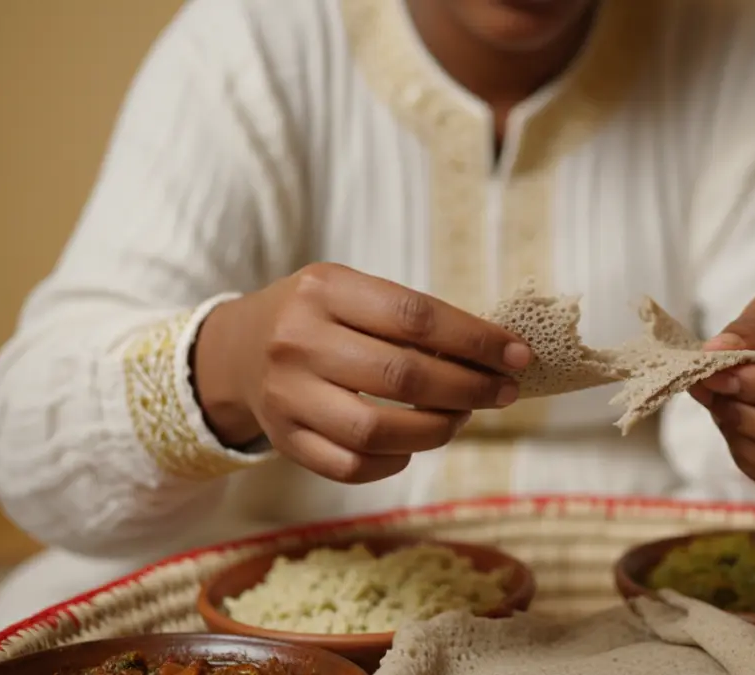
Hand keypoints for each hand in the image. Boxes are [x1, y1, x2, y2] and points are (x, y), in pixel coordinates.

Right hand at [194, 263, 531, 483]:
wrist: (236, 350)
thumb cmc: (318, 317)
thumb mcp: (352, 291)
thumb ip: (412, 318)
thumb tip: (496, 352)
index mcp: (324, 290)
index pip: (415, 317)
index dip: (476, 340)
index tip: (518, 355)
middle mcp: (299, 341)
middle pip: (402, 376)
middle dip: (469, 388)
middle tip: (503, 392)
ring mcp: (286, 395)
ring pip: (377, 430)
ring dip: (438, 430)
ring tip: (462, 417)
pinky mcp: (284, 439)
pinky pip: (351, 466)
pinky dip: (395, 461)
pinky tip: (413, 446)